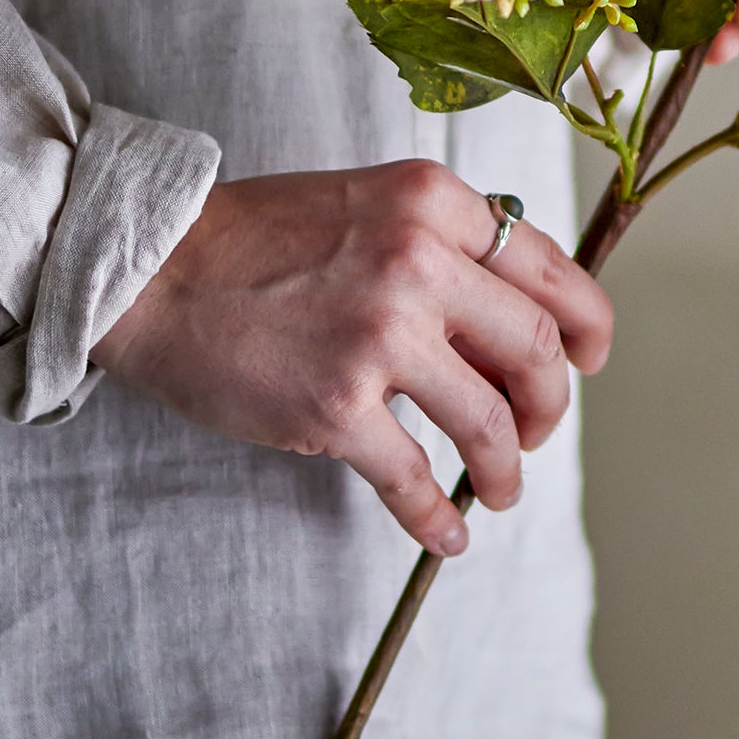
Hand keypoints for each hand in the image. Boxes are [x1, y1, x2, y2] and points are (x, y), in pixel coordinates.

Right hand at [89, 162, 612, 556]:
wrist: (149, 267)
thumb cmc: (258, 238)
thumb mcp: (370, 205)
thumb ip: (444, 249)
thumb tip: (517, 323)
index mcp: (434, 204)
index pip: (550, 269)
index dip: (586, 325)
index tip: (589, 358)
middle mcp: (418, 262)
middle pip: (536, 348)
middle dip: (552, 403)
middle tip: (539, 430)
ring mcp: (378, 337)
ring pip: (489, 421)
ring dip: (508, 466)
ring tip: (501, 485)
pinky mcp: (335, 406)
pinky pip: (413, 479)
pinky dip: (439, 517)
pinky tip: (448, 534)